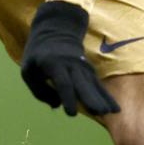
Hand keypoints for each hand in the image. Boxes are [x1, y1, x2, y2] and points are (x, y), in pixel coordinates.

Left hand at [20, 1, 119, 117]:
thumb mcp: (28, 69)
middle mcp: (71, 65)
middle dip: (91, 98)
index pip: (63, 82)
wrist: (55, 31)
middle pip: (82, 83)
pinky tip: (115, 109)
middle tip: (100, 112)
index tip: (71, 113)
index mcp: (53, 64)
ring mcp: (82, 67)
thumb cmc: (37, 55)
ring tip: (112, 112)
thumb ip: (39, 90)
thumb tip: (56, 105)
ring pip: (93, 85)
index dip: (67, 97)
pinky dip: (106, 97)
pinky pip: (98, 85)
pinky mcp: (89, 71)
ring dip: (102, 99)